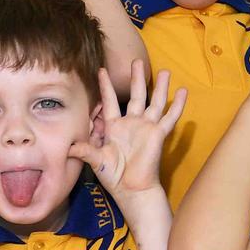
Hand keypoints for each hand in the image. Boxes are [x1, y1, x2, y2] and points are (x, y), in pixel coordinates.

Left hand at [70, 60, 184, 202]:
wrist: (131, 188)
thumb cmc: (113, 175)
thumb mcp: (95, 159)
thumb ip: (83, 150)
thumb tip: (66, 147)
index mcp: (114, 127)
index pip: (109, 101)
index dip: (105, 86)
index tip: (100, 70)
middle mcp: (131, 124)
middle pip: (135, 95)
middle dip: (136, 78)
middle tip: (136, 61)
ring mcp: (146, 128)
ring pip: (155, 102)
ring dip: (160, 87)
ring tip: (166, 71)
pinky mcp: (159, 134)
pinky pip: (170, 117)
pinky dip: (177, 105)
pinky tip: (183, 91)